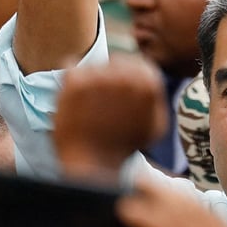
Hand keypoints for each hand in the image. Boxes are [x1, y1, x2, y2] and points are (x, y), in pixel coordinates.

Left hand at [53, 54, 167, 179]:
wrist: (93, 164)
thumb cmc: (125, 148)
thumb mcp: (155, 125)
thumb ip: (155, 99)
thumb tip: (149, 80)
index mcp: (147, 82)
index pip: (137, 63)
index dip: (127, 76)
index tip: (119, 90)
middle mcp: (124, 74)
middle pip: (114, 61)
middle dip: (108, 76)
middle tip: (101, 98)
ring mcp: (98, 76)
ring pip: (92, 65)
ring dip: (89, 80)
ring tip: (88, 105)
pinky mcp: (74, 81)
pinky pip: (70, 65)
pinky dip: (71, 80)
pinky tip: (75, 99)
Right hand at [101, 179, 226, 226]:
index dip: (146, 216)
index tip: (126, 207)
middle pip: (184, 211)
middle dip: (159, 193)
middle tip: (136, 178)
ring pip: (201, 209)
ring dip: (177, 194)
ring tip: (155, 183)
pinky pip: (216, 216)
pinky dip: (196, 204)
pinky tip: (185, 200)